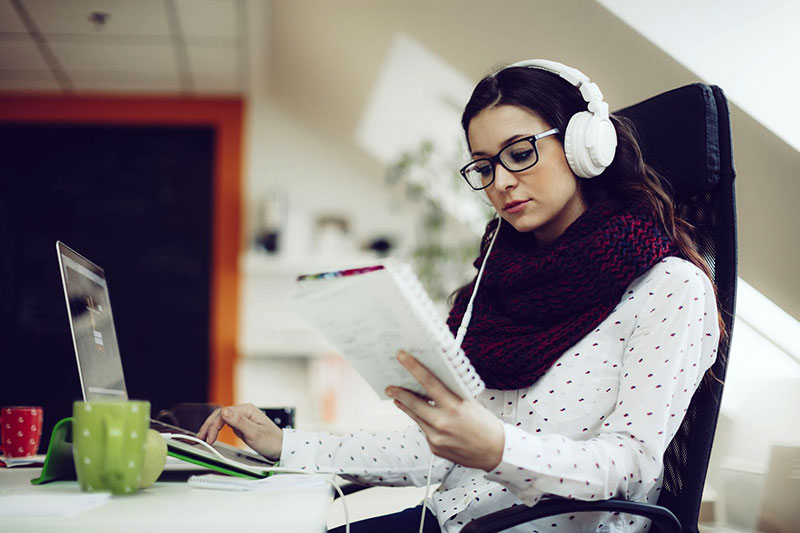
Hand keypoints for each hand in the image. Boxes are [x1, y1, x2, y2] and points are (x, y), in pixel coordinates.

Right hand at [196, 403, 282, 460]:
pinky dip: (216, 431)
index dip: (213, 426)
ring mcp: (241, 418)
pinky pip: (224, 426)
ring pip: (220, 420)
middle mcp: (243, 412)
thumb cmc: (271, 441)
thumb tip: (224, 411)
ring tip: (202, 439)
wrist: (280, 448)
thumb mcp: (255, 433)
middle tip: (200, 439)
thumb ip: (239, 422)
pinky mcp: (241, 426)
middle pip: (219, 415)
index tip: (209, 439)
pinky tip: (211, 437)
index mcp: (246, 410)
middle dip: (208, 426)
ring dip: (210, 428)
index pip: (223, 413)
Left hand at [386, 351, 504, 471]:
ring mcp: (436, 437)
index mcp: (454, 407)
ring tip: (399, 399)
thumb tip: (435, 382)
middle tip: (390, 387)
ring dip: (406, 407)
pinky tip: (425, 418)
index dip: (413, 368)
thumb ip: (452, 394)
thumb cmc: (486, 426)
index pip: (429, 382)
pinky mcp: (434, 447)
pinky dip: (423, 422)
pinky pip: (423, 430)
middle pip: (413, 403)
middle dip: (399, 393)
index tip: (402, 358)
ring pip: (415, 417)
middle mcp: (442, 423)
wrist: (495, 452)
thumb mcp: (471, 403)